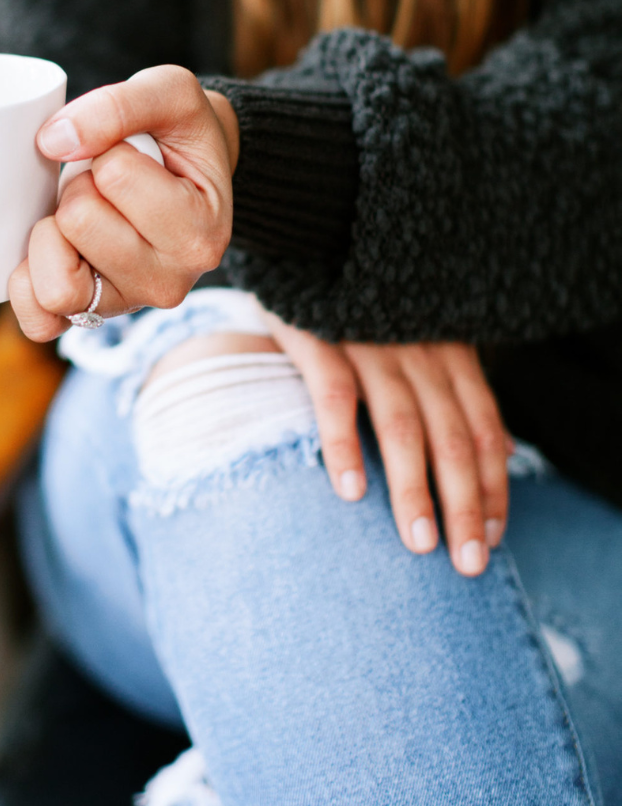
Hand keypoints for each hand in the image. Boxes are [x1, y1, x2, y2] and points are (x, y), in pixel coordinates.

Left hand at [9, 66, 238, 342]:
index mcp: (201, 233)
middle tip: (107, 186)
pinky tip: (50, 249)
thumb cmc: (177, 132)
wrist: (186, 169)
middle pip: (78, 222)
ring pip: (57, 281)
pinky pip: (38, 320)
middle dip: (80, 187)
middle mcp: (171, 282)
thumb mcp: (170, 92)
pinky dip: (29, 282)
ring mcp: (127, 304)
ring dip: (55, 231)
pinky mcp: (87, 319)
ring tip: (85, 216)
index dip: (109, 150)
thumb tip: (53, 142)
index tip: (137, 156)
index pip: (115, 174)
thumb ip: (118, 106)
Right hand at [263, 310, 509, 576]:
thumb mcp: (423, 337)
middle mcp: (417, 348)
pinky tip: (350, 490)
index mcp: (448, 350)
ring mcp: (368, 342)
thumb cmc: (363, 306)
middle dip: (463, 504)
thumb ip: (459, 390)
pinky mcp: (318, 336)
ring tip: (418, 542)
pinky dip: (343, 444)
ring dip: (413, 488)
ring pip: (403, 425)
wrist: (302, 241)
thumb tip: (504, 450)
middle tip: (467, 563)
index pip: (484, 427)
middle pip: (452, 436)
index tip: (492, 539)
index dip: (493, 486)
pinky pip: (335, 396)